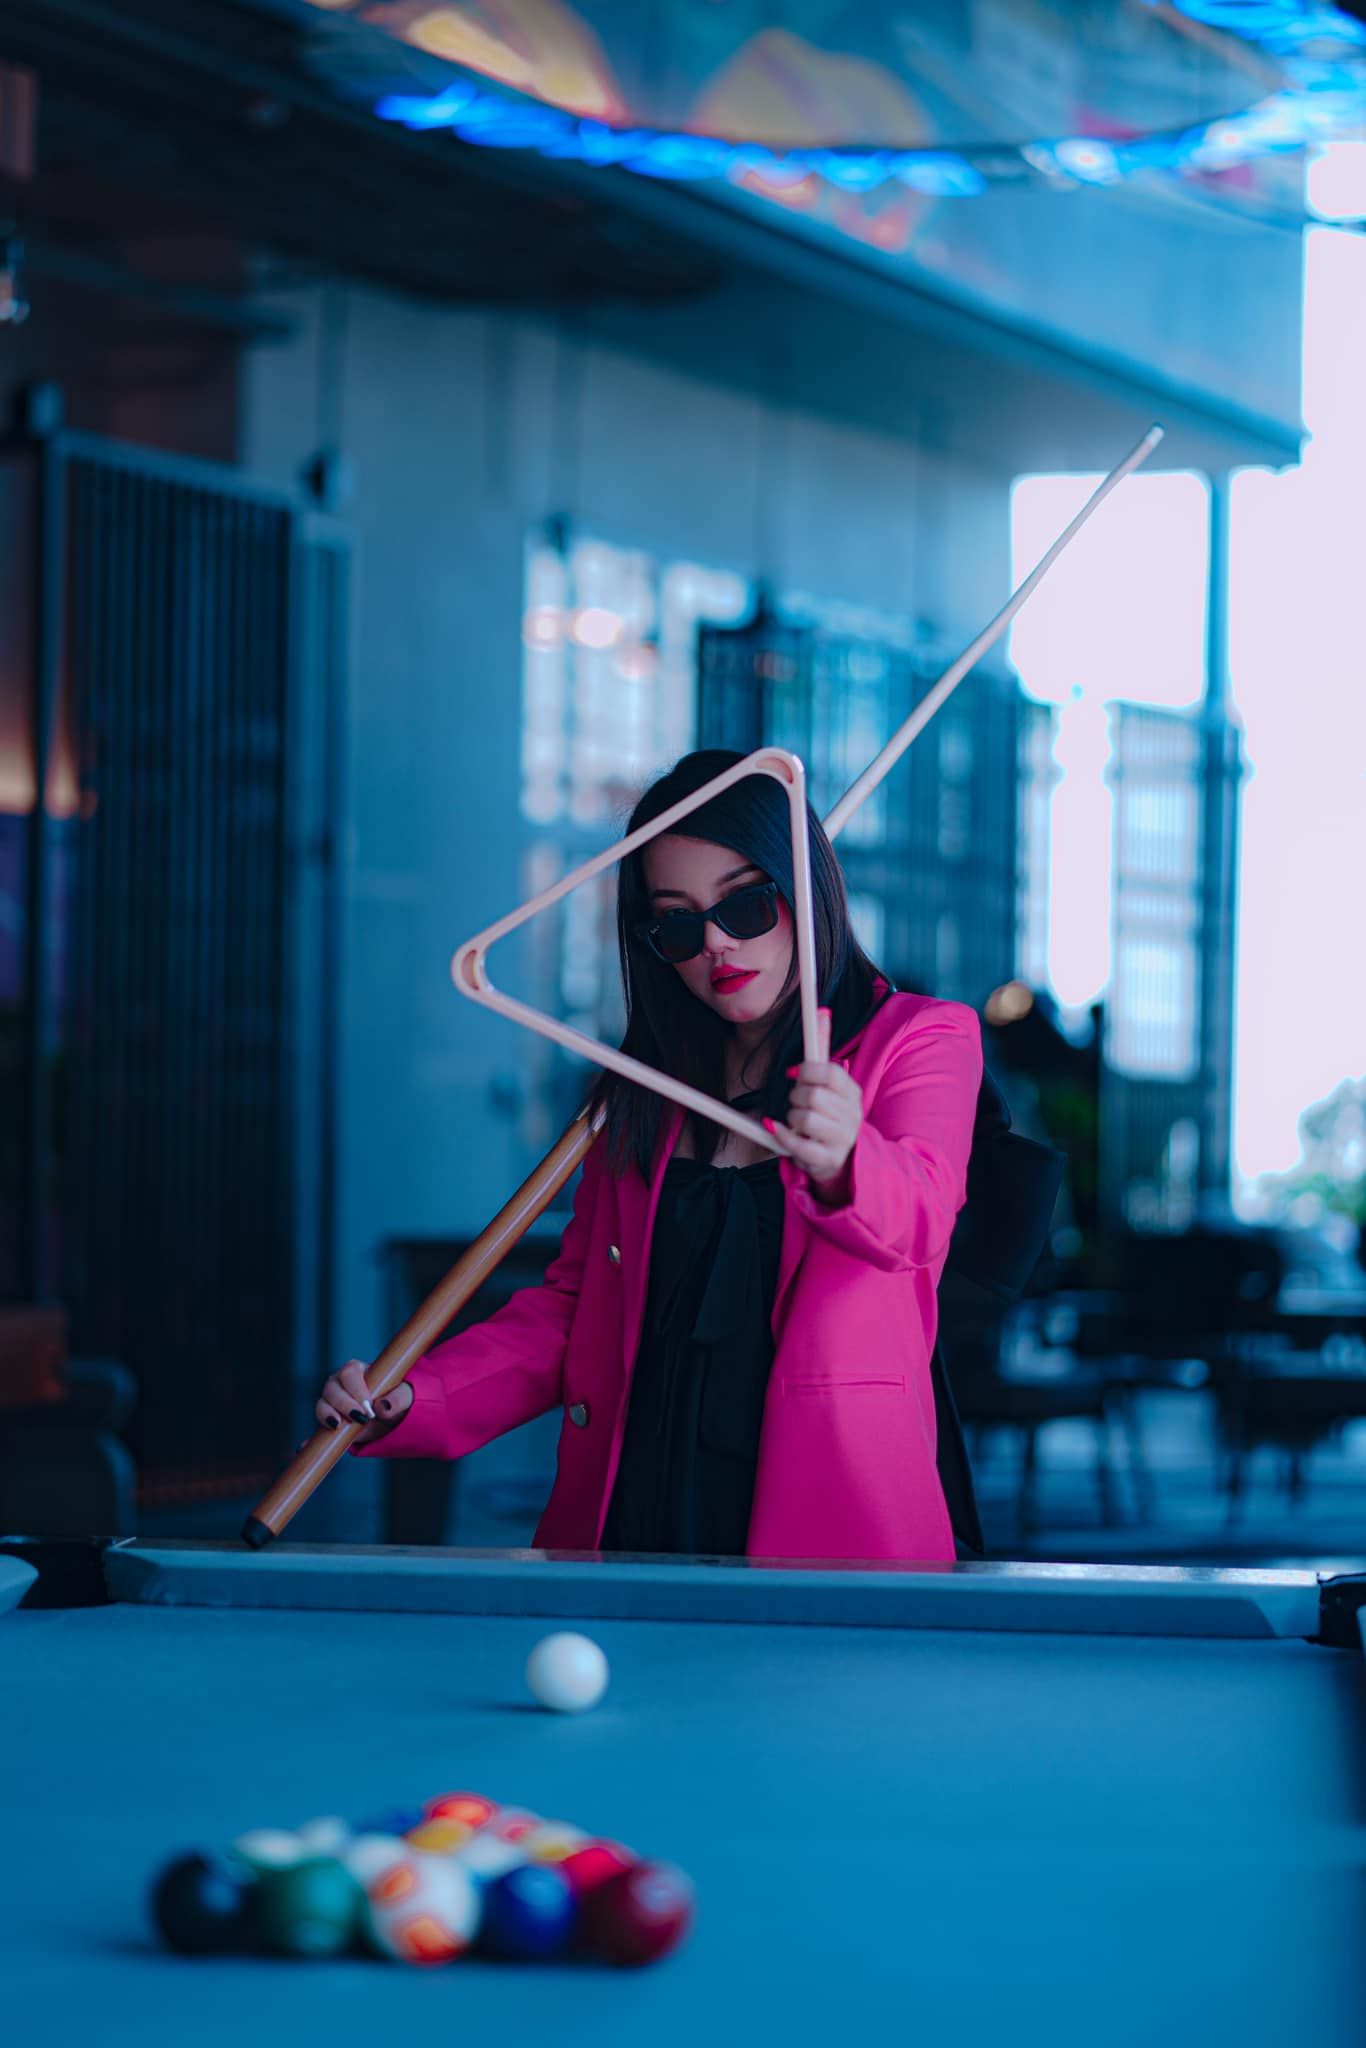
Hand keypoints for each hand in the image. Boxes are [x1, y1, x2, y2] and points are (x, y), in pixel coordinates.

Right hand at [311, 1359, 412, 1448]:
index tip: (368, 1405)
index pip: (349, 1372)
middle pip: (332, 1388)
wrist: (391, 1419)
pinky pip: (316, 1431)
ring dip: (327, 1416)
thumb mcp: (404, 1398)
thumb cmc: (397, 1400)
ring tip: (338, 1427)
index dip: (356, 1388)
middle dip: (343, 1403)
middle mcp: (339, 1385)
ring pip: (321, 1406)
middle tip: (360, 1418)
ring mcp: (331, 1404)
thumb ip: (398, 1399)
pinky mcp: (329, 1424)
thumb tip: (383, 1406)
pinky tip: (304, 1447)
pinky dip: (310, 1440)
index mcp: (357, 1371)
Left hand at [766, 1008, 861, 1194]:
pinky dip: (783, 1137)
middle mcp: (851, 1114)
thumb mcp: (830, 1082)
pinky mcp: (829, 1159)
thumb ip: (822, 1047)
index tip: (794, 1073)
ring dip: (791, 1119)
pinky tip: (780, 1132)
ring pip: (805, 1119)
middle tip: (797, 1102)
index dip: (807, 1070)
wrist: (849, 1157)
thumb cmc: (832, 1114)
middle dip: (795, 1097)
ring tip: (797, 1123)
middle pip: (812, 1095)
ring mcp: (842, 1138)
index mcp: (851, 1092)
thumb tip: (821, 1012)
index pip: (829, 1072)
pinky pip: (799, 1145)